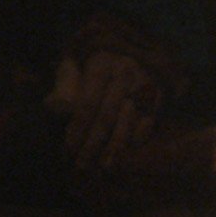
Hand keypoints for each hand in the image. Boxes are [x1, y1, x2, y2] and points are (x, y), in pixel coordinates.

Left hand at [60, 49, 161, 172]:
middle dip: (93, 144)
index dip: (77, 129)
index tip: (68, 149)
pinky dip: (136, 140)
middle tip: (82, 165)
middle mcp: (125, 71)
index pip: (87, 103)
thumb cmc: (91, 64)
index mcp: (100, 63)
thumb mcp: (73, 65)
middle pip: (107, 116)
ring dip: (114, 148)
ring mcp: (144, 83)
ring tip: (102, 167)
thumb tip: (56, 106)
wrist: (124, 49)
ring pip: (129, 122)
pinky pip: (149, 122)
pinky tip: (124, 155)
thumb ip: (64, 84)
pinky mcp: (158, 93)